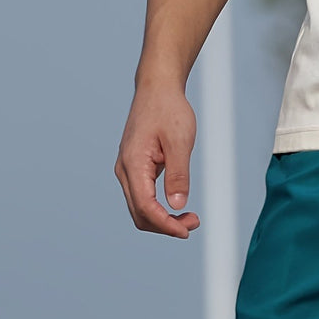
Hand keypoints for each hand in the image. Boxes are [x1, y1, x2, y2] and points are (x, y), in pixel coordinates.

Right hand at [115, 84, 200, 237]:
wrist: (157, 88)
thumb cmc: (169, 109)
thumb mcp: (179, 142)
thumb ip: (178, 175)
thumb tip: (177, 205)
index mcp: (133, 163)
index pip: (145, 207)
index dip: (165, 224)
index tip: (186, 230)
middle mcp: (125, 169)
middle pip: (140, 214)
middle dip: (166, 226)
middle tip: (193, 222)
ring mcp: (128, 170)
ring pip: (140, 209)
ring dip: (163, 220)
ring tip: (189, 218)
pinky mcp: (135, 169)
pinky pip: (143, 199)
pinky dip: (160, 209)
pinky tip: (178, 207)